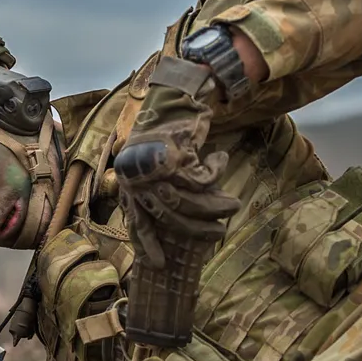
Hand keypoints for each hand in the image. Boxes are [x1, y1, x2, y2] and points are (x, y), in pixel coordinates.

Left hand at [115, 84, 240, 268]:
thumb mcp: (155, 165)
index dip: (148, 245)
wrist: (170, 94)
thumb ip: (160, 192)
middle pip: (168, 218)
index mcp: (128, 184)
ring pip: (188, 201)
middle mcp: (136, 179)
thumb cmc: (165, 131)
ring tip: (233, 205)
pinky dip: (217, 171)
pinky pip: (202, 179)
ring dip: (215, 206)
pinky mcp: (172, 156)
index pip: (137, 222)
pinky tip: (222, 159)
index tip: (159, 265)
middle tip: (219, 234)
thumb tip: (184, 222)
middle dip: (196, 230)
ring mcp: (152, 169)